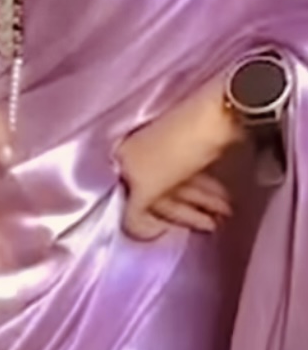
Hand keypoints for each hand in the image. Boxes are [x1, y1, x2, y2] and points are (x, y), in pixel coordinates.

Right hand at [117, 77, 241, 241]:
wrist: (219, 114)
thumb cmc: (178, 150)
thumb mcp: (148, 186)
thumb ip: (134, 214)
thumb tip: (135, 232)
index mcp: (123, 157)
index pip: (132, 200)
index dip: (149, 221)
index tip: (166, 235)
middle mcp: (139, 152)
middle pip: (158, 193)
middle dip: (186, 213)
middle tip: (211, 226)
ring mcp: (165, 147)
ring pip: (178, 184)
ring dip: (201, 203)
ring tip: (225, 214)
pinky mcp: (188, 144)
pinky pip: (192, 175)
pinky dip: (204, 191)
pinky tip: (221, 200)